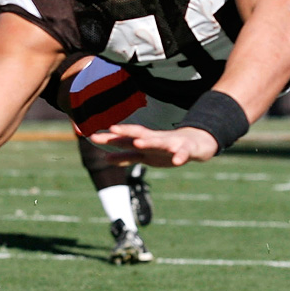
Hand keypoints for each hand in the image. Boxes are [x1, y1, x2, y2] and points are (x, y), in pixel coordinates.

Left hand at [91, 124, 220, 166]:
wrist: (196, 144)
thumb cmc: (165, 149)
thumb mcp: (144, 155)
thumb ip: (126, 156)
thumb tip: (105, 159)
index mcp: (145, 142)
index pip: (125, 138)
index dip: (111, 138)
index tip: (93, 136)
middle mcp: (155, 140)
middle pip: (139, 134)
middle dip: (125, 133)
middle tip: (112, 130)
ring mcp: (171, 144)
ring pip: (159, 142)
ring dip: (149, 142)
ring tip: (138, 143)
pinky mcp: (186, 150)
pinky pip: (183, 153)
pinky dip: (179, 156)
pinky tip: (176, 161)